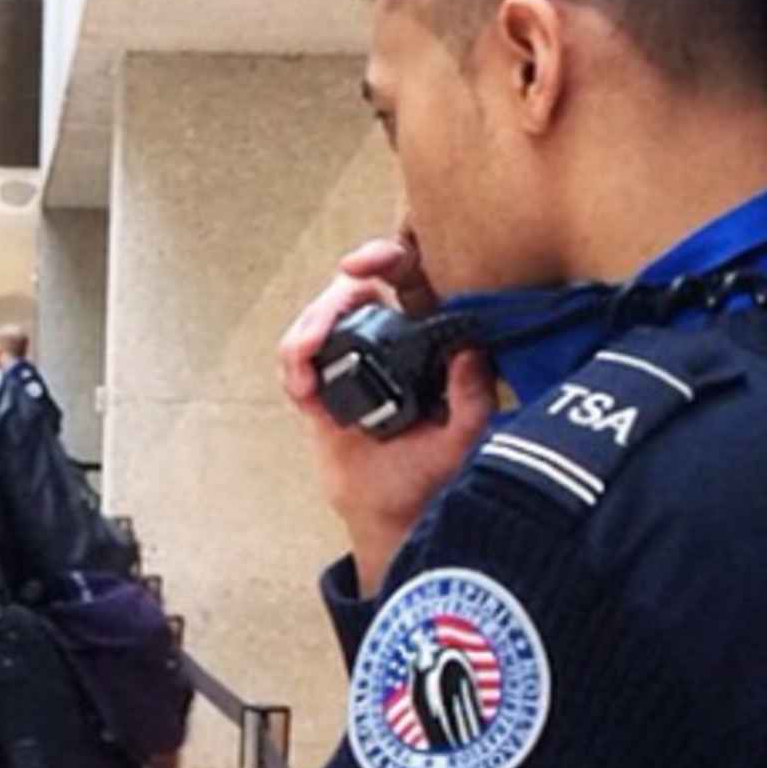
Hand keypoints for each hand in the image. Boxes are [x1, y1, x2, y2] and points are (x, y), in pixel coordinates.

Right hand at [279, 236, 497, 595]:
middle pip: (348, 292)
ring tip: (304, 371)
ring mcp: (350, 362)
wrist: (388, 511)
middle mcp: (387, 342)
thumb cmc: (428, 475)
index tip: (361, 265)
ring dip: (303, 337)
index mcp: (426, 339)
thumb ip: (473, 399)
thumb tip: (469, 352)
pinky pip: (297, 359)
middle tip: (318, 333)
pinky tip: (302, 389)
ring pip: (316, 321)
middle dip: (327, 304)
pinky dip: (292, 366)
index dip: (382, 256)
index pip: (406, 275)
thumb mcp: (464, 439)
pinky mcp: (321, 385)